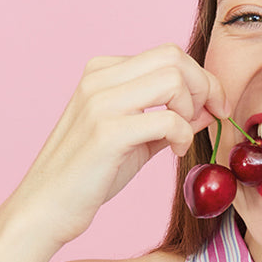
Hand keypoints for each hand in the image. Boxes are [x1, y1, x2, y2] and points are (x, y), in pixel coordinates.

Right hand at [12, 44, 228, 246]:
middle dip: (205, 87)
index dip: (201, 78)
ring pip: (173, 80)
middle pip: (174, 57)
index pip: (168, 54)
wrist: (46, 207)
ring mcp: (101, 103)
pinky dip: (183, 136)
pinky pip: (168, 120)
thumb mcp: (134, 138)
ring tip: (182, 137)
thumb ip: (168, 119)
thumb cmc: (90, 175)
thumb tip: (208, 108)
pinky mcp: (108, 133)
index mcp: (102, 72)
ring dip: (192, 110)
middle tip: (210, 117)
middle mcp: (99, 79)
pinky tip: (174, 152)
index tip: (215, 106)